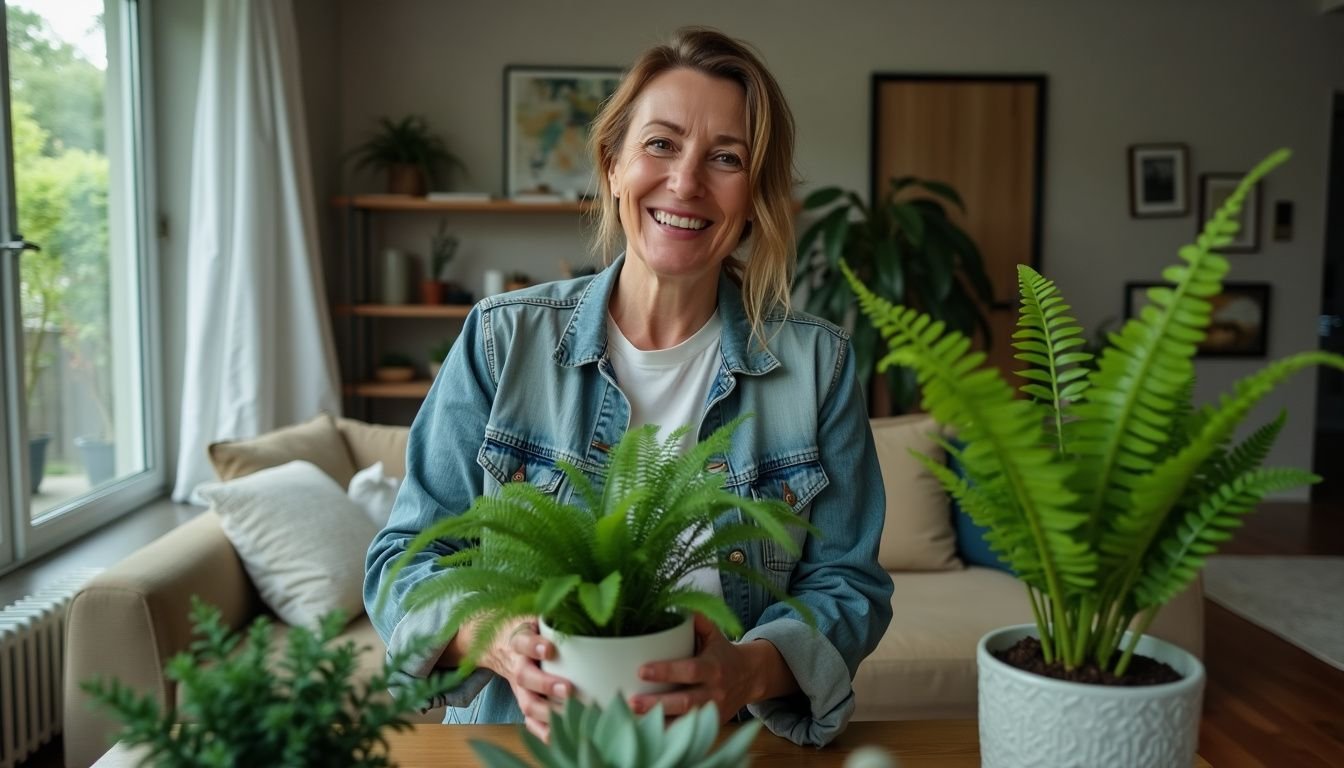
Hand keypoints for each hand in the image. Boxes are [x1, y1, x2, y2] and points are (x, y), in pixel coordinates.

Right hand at [478, 617, 572, 740]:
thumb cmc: (529, 627)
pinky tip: (560, 736)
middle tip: (568, 689)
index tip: (550, 648)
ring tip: (571, 714)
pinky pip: (530, 720)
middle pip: (524, 676)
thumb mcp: (536, 614)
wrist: (498, 643)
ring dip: (548, 713)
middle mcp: (517, 663)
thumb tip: (590, 611)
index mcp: (519, 639)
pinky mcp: (524, 701)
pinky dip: (543, 730)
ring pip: (527, 703)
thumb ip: (556, 614)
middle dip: (545, 685)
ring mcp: (520, 687)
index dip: (534, 645)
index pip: (522, 640)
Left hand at [628, 614, 760, 721]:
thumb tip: (671, 605)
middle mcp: (714, 692)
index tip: (640, 670)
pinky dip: (667, 734)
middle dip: (656, 704)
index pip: (689, 670)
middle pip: (684, 702)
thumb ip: (695, 619)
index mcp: (713, 667)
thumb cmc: (722, 652)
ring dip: (658, 722)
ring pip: (684, 722)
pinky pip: (687, 733)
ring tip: (633, 719)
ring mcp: (712, 712)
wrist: (750, 677)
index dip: (665, 671)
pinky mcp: (709, 726)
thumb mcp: (714, 632)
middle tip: (631, 701)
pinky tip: (646, 731)